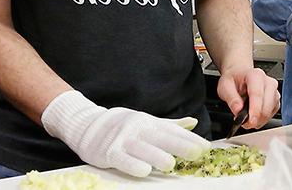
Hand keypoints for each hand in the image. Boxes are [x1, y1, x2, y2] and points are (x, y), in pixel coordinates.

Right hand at [41, 90, 208, 176]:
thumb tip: (193, 122)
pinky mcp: (109, 152)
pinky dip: (133, 164)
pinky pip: (122, 159)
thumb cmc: (120, 126)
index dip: (189, 139)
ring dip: (157, 156)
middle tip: (196, 153)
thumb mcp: (146, 121)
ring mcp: (123, 140)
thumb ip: (170, 125)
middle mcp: (138, 129)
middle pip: (161, 138)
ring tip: (170, 164)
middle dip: (179, 145)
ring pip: (143, 149)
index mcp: (149, 122)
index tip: (205, 147)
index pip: (172, 131)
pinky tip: (143, 170)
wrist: (86, 123)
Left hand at [216, 66, 279, 129]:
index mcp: (255, 75)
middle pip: (267, 104)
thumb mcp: (225, 86)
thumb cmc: (234, 80)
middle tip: (245, 123)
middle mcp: (268, 81)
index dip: (254, 110)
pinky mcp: (275, 99)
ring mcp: (274, 90)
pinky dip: (264, 118)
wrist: (239, 76)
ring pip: (271, 110)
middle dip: (257, 118)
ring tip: (248, 120)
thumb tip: (238, 110)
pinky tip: (255, 117)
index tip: (250, 121)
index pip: (257, 94)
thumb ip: (231, 98)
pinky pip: (273, 112)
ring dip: (260, 119)